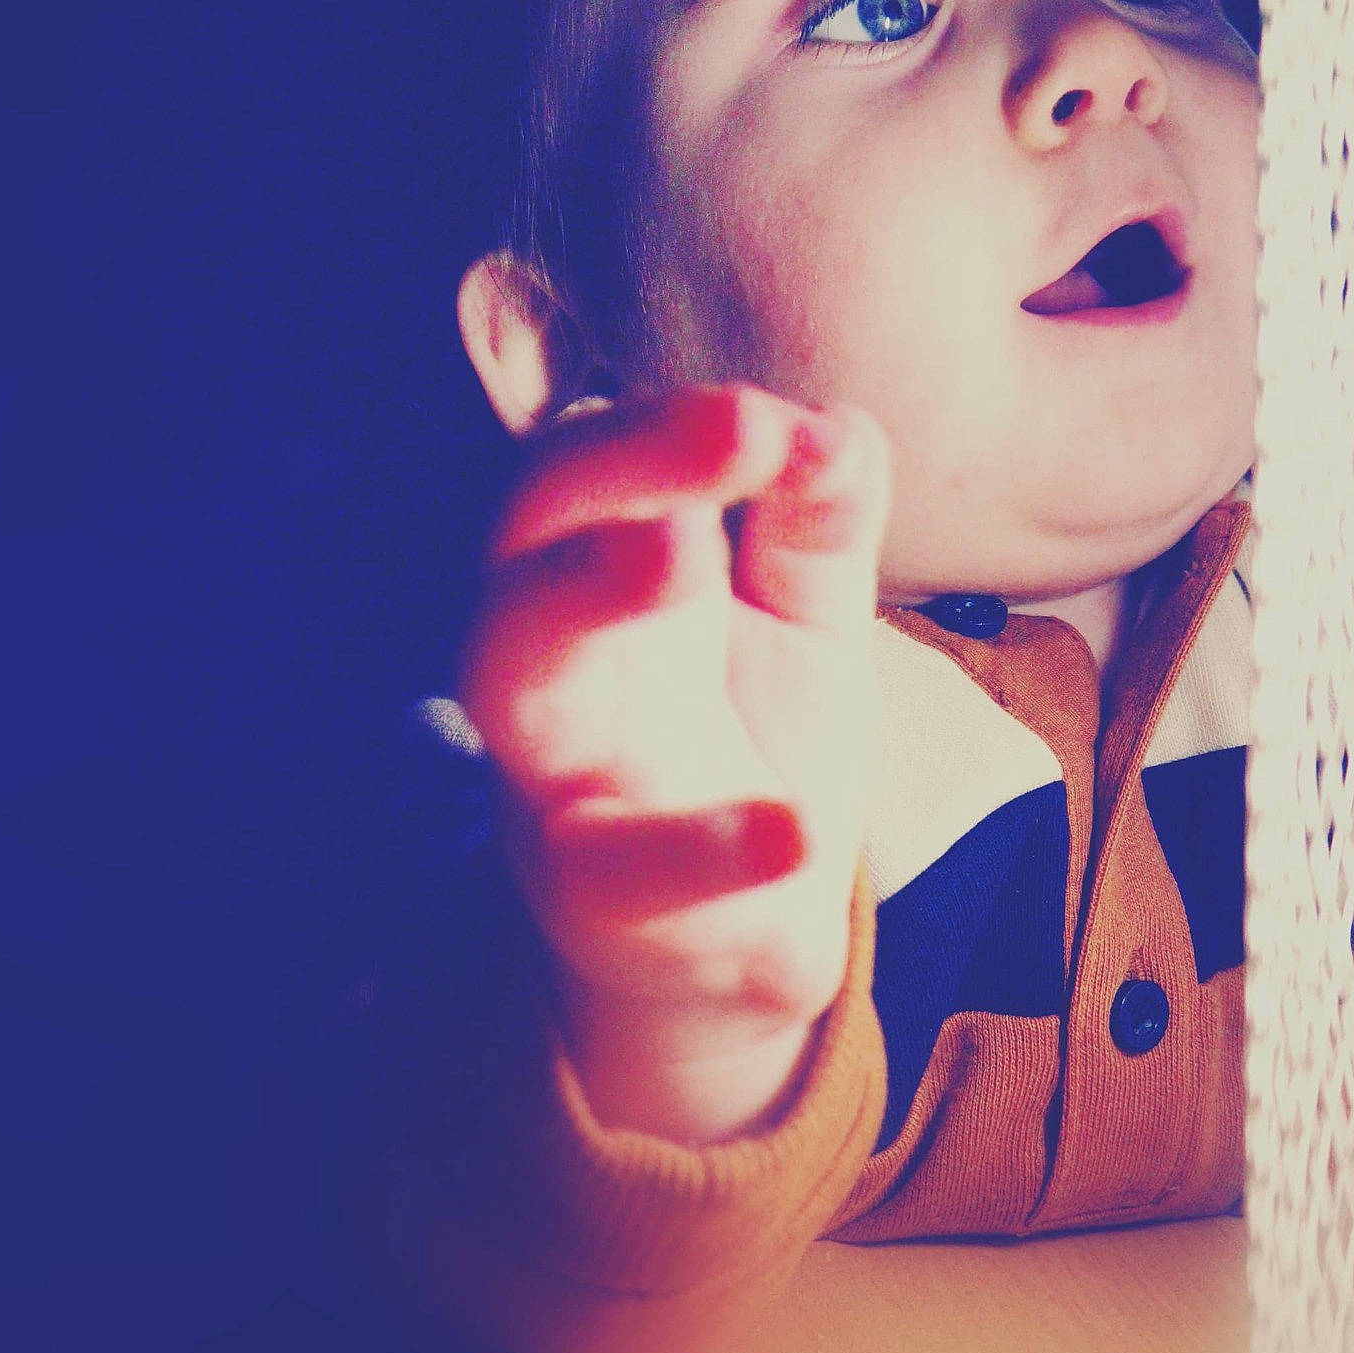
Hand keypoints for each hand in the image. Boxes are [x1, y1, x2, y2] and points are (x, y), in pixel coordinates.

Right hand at [460, 385, 890, 1144]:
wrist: (734, 930)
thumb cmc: (750, 731)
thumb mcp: (803, 612)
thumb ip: (820, 518)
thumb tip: (835, 425)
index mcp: (605, 561)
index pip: (595, 456)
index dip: (672, 425)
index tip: (778, 422)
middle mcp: (562, 649)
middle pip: (527, 527)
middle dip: (614, 464)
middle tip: (737, 428)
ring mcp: (565, 770)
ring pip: (518, 673)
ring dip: (585, 598)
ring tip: (675, 555)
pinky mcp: (600, 897)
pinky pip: (621, 869)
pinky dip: (701, 852)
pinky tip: (790, 833)